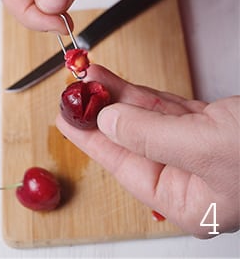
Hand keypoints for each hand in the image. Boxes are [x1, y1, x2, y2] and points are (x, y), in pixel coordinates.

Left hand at [56, 65, 239, 236]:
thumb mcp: (203, 147)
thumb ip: (151, 136)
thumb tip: (107, 122)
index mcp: (189, 203)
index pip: (126, 168)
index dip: (93, 140)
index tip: (65, 119)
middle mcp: (192, 180)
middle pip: (134, 143)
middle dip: (102, 112)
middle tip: (74, 89)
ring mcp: (202, 152)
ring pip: (148, 121)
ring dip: (118, 97)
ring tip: (90, 76)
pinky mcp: (213, 126)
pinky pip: (167, 110)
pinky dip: (141, 94)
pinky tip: (120, 82)